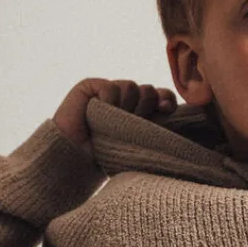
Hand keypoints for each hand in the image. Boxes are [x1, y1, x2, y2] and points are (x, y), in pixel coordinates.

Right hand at [53, 78, 177, 160]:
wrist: (78, 159)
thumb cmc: (110, 157)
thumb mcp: (141, 143)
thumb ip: (157, 125)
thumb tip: (169, 106)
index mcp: (141, 113)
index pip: (162, 96)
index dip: (166, 99)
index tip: (165, 109)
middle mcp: (126, 100)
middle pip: (148, 90)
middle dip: (144, 107)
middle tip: (130, 124)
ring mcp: (109, 92)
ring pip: (131, 86)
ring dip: (125, 106)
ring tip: (112, 121)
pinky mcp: (91, 87)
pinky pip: (112, 87)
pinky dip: (108, 100)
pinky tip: (99, 111)